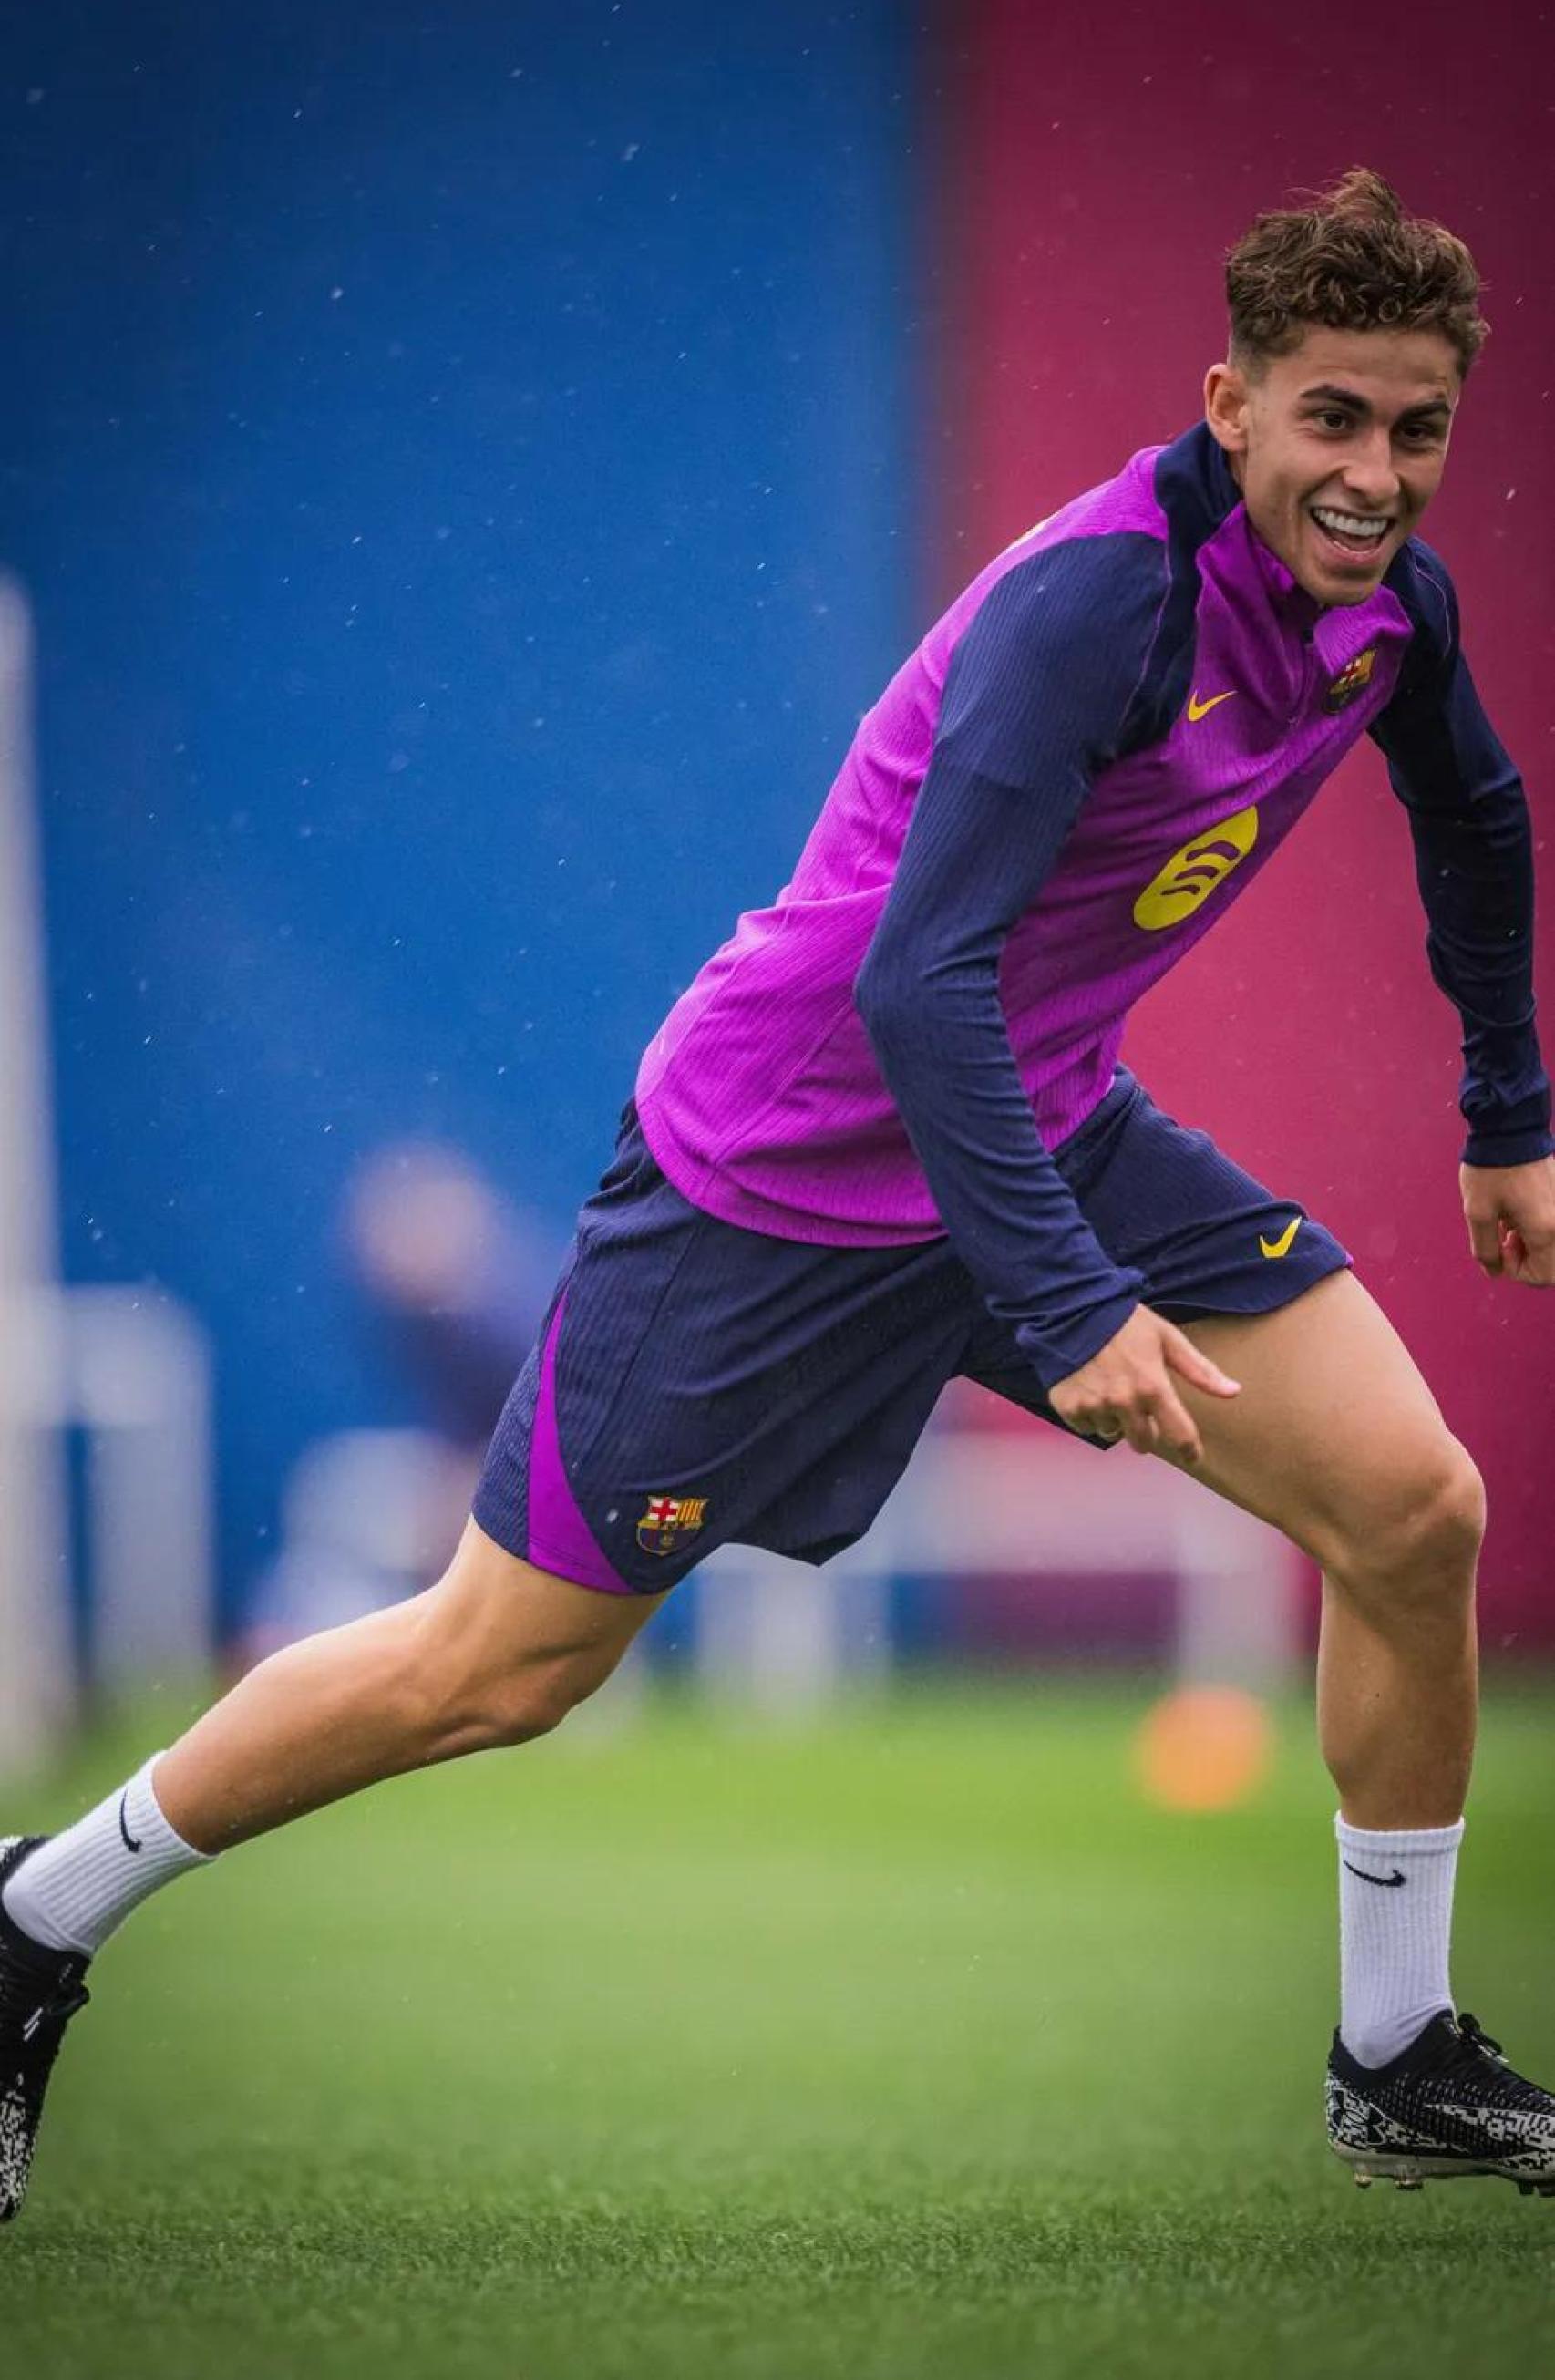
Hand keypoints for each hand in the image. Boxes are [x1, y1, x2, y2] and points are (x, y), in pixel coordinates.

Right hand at [1048, 1304, 1240, 1463]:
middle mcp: (1124, 1402)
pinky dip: (1089, 1415)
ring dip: (1115, 1420)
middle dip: (1145, 1431)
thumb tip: (1234, 1392)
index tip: (1193, 1457)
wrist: (1070, 1308)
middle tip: (1138, 1407)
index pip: (1180, 1434)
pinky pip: (1085, 1427)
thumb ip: (1199, 1370)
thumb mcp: (1167, 1338)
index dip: (1190, 1450)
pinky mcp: (1069, 1406)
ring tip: (1109, 1390)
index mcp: (1153, 1386)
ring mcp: (1095, 1406)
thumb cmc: (1125, 1321)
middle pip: (1143, 1443)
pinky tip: (1089, 1390)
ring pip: (1112, 1433)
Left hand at [1460, 1155, 1554, 1285]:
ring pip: (1552, 1245)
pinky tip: (1515, 1210)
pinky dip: (1535, 1227)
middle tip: (1502, 1238)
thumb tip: (1494, 1271)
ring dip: (1529, 1243)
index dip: (1515, 1271)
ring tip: (1505, 1222)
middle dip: (1525, 1259)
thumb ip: (1486, 1249)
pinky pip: (1552, 1225)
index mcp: (1546, 1230)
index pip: (1542, 1276)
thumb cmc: (1492, 1169)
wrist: (1510, 1127)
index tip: (1497, 1250)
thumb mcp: (1478, 1212)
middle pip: (1551, 1263)